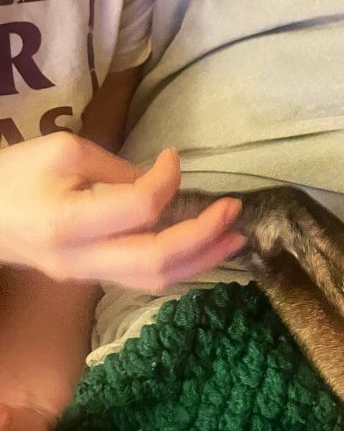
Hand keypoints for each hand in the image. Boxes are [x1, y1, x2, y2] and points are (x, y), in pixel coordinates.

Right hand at [0, 133, 245, 289]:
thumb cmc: (15, 175)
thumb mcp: (62, 150)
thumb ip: (115, 168)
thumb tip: (157, 184)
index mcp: (69, 222)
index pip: (140, 208)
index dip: (168, 181)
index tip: (173, 157)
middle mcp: (81, 259)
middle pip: (156, 260)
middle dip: (204, 236)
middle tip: (233, 210)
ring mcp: (86, 275)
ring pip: (154, 280)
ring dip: (201, 259)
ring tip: (234, 238)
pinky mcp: (91, 278)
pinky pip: (142, 280)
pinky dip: (180, 265)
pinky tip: (202, 250)